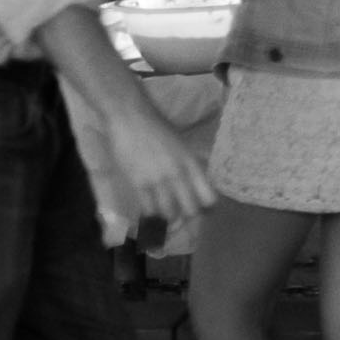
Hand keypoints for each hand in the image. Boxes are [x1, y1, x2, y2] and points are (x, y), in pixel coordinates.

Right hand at [102, 101, 215, 223]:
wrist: (131, 117)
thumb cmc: (157, 128)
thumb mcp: (181, 145)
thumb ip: (187, 164)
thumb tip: (193, 183)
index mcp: (192, 163)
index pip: (208, 195)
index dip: (207, 208)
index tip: (202, 212)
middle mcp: (179, 174)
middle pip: (191, 210)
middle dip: (187, 219)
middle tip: (181, 220)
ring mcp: (159, 180)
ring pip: (169, 213)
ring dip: (167, 220)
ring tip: (164, 221)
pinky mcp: (139, 183)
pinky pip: (148, 209)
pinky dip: (150, 216)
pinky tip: (149, 217)